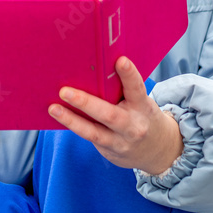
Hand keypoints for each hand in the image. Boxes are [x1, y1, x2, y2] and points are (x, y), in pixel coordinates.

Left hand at [48, 57, 183, 174]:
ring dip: (71, 120)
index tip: (120, 60)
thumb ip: (124, 90)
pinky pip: (89, 138)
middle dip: (85, 102)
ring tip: (54, 108)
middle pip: (109, 114)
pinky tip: (60, 116)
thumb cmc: (142, 116)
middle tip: (64, 91)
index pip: (137, 88)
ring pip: (93, 132)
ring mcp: (120, 142)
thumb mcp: (141, 102)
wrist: (159, 151)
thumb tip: (94, 71)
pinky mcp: (109, 152)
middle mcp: (132, 126)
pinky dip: (74, 126)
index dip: (129, 74)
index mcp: (143, 107)